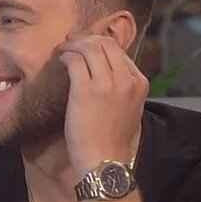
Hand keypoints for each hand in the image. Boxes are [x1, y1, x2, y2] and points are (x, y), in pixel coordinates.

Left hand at [58, 33, 147, 175]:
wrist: (105, 162)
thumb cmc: (114, 143)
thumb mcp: (131, 111)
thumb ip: (124, 90)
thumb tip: (109, 75)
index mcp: (139, 83)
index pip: (119, 51)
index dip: (99, 44)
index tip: (85, 45)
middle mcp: (126, 79)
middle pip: (105, 44)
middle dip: (86, 39)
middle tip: (71, 42)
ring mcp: (107, 83)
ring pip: (89, 48)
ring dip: (73, 45)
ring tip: (63, 49)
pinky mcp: (86, 90)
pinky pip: (75, 60)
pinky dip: (66, 56)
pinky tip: (61, 60)